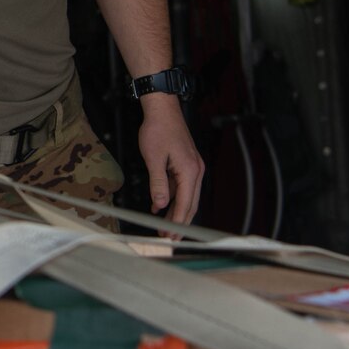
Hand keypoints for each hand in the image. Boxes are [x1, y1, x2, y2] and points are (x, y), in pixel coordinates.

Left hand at [138, 96, 203, 227]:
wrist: (163, 110)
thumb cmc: (158, 130)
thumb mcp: (153, 159)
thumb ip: (158, 183)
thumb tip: (160, 205)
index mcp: (190, 171)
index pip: (185, 204)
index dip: (177, 222)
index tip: (170, 235)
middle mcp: (195, 171)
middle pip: (190, 204)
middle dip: (179, 222)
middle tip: (169, 238)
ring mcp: (192, 167)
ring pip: (185, 196)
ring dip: (175, 212)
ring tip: (164, 226)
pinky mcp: (186, 164)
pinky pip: (180, 186)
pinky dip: (171, 198)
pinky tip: (159, 206)